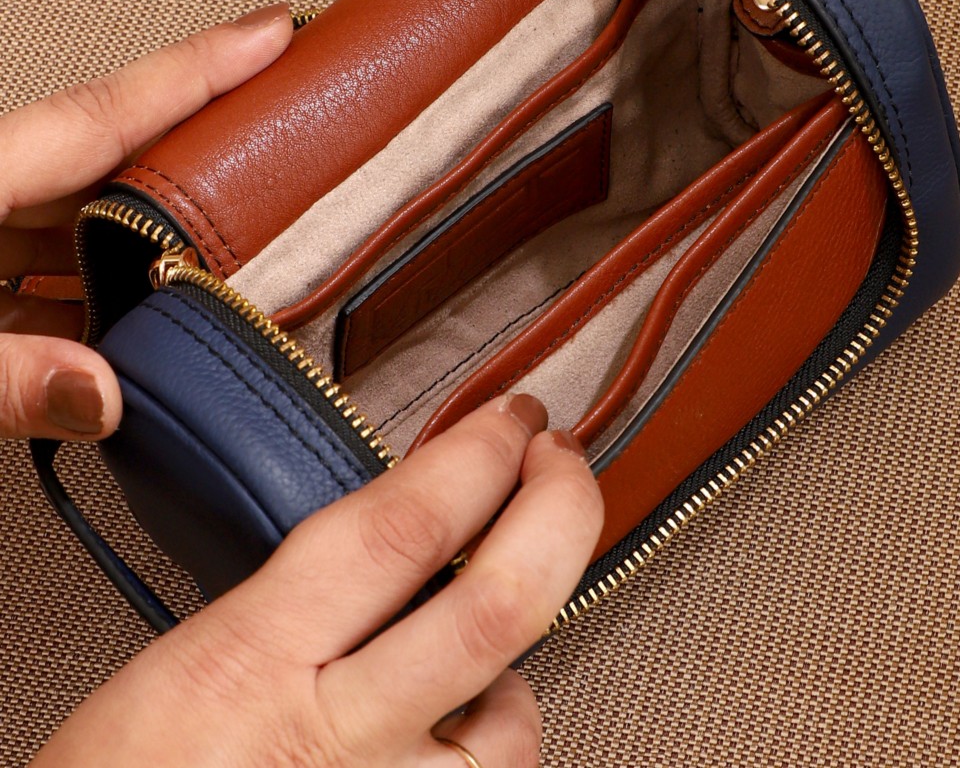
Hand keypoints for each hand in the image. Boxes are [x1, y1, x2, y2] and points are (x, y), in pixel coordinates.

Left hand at [0, 4, 292, 438]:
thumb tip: (109, 395)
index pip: (105, 116)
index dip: (199, 71)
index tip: (277, 32)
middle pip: (113, 162)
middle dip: (201, 153)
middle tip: (286, 138)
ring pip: (85, 223)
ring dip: (154, 238)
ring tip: (237, 246)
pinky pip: (49, 272)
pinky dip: (100, 291)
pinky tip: (137, 320)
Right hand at [32, 393, 603, 766]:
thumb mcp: (201, 655)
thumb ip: (306, 591)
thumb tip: (414, 531)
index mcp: (254, 660)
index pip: (400, 527)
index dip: (478, 454)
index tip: (512, 417)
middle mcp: (336, 741)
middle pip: (496, 606)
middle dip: (560, 508)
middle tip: (566, 459)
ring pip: (517, 708)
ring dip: (518, 645)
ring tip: (481, 619)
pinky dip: (496, 724)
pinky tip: (463, 717)